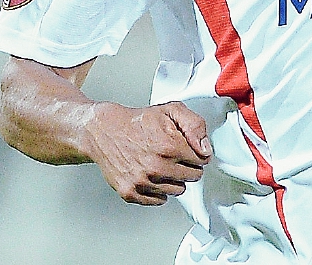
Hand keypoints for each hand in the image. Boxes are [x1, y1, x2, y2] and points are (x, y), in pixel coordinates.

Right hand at [83, 101, 212, 204]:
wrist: (105, 131)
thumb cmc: (138, 122)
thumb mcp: (171, 111)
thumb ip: (195, 126)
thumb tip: (205, 150)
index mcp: (170, 146)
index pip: (202, 160)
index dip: (196, 152)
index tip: (187, 148)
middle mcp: (157, 167)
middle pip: (192, 177)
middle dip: (187, 166)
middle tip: (174, 155)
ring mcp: (143, 182)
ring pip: (177, 190)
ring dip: (174, 179)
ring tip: (161, 163)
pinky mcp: (131, 192)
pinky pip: (159, 200)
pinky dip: (158, 190)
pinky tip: (152, 175)